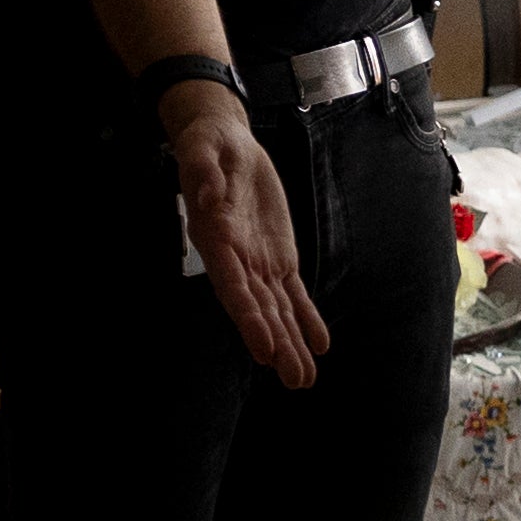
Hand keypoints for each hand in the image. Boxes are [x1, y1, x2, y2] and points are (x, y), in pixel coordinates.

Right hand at [167, 89, 329, 389]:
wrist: (225, 142)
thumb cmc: (208, 144)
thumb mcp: (201, 148)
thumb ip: (202, 172)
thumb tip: (206, 196)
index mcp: (215, 238)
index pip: (233, 285)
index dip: (249, 317)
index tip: (265, 347)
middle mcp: (236, 259)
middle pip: (259, 308)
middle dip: (277, 344)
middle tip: (294, 379)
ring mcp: (258, 261)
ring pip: (278, 309)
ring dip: (292, 342)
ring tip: (305, 378)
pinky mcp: (277, 255)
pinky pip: (293, 292)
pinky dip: (306, 318)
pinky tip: (319, 345)